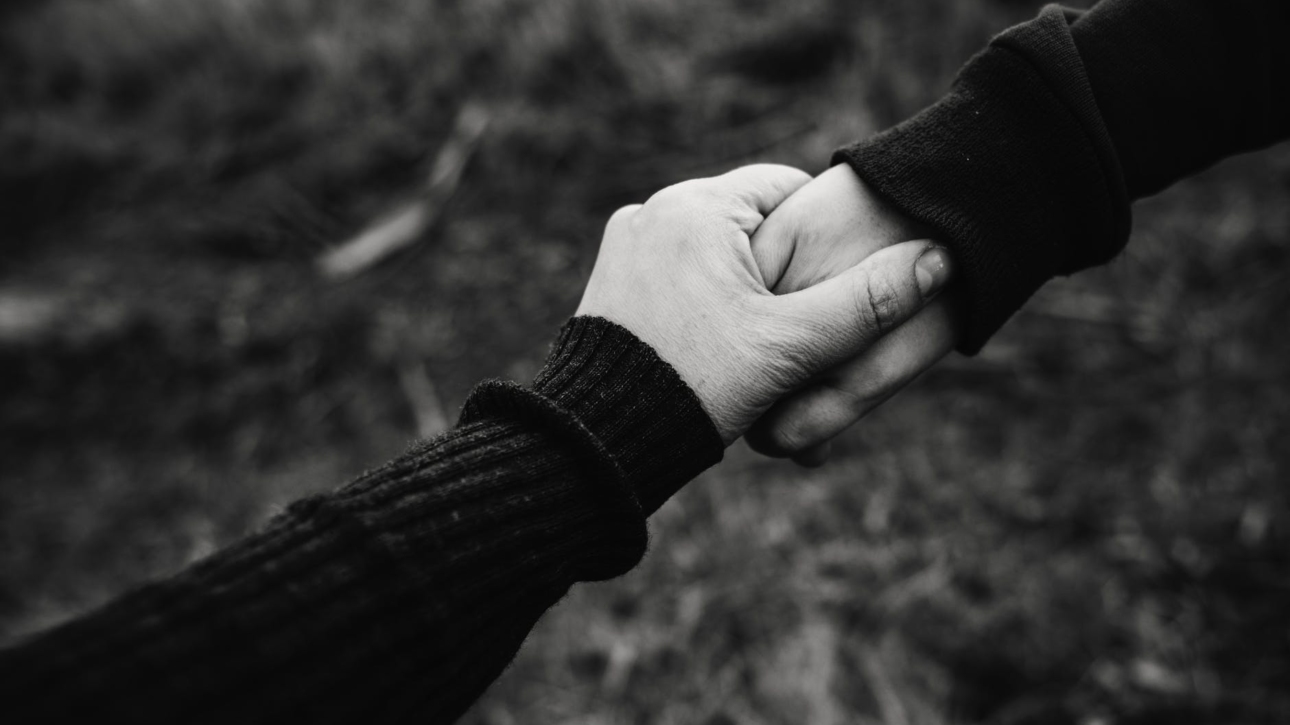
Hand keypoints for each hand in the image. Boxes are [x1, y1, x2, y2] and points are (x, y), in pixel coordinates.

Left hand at [576, 164, 953, 444]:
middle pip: (750, 223)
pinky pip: (677, 273)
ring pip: (714, 251)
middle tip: (802, 324)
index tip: (838, 286)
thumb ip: (867, 304)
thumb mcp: (790, 346)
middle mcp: (654, 210)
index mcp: (698, 205)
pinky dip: (704, 299)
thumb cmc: (697, 388)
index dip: (827, 236)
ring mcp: (626, 244)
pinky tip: (717, 345)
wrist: (600, 443)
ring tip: (761, 340)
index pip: (789, 188)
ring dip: (743, 286)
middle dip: (782, 268)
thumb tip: (940, 261)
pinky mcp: (610, 280)